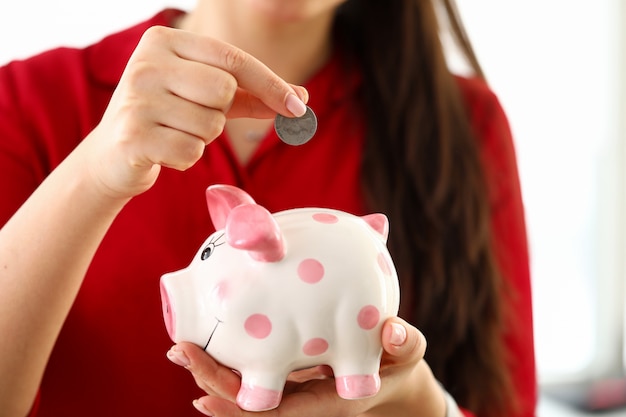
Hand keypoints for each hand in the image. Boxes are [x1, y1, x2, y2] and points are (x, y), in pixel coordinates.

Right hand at [79, 25, 307, 199]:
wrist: (113, 154)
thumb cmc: (169, 118)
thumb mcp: (208, 98)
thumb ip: (252, 96)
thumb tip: (301, 99)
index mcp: (164, 40)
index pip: (234, 59)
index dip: (271, 84)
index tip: (298, 106)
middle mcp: (146, 62)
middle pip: (224, 90)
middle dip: (220, 112)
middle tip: (193, 117)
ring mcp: (136, 98)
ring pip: (211, 124)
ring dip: (202, 138)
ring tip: (174, 133)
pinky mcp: (132, 135)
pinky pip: (191, 151)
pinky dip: (186, 157)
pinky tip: (164, 150)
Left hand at [167, 317, 446, 416]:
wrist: (393, 379)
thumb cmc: (399, 366)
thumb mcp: (408, 355)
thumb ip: (405, 343)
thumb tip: (394, 330)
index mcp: (328, 402)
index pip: (276, 413)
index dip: (238, 407)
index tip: (203, 395)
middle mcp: (304, 402)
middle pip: (248, 402)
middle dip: (212, 381)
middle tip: (180, 351)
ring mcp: (293, 389)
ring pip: (245, 387)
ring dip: (212, 371)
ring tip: (181, 348)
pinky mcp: (289, 373)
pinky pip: (253, 371)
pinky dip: (229, 361)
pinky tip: (207, 344)